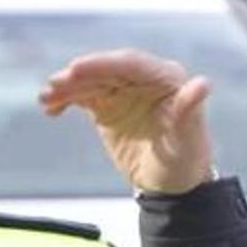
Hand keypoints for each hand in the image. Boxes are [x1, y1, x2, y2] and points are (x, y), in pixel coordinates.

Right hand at [39, 49, 213, 194]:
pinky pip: (82, 95)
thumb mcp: (187, 140)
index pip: (131, 64)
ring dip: (66, 87)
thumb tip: (201, 84)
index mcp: (167, 78)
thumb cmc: (185, 160)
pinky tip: (50, 107)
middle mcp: (143, 78)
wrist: (171, 182)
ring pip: (90, 81)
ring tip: (45, 99)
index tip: (75, 68)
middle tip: (54, 85)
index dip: (103, 64)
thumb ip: (188, 112)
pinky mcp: (107, 104)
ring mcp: (123, 90)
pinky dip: (65, 99)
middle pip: (106, 69)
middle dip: (79, 75)